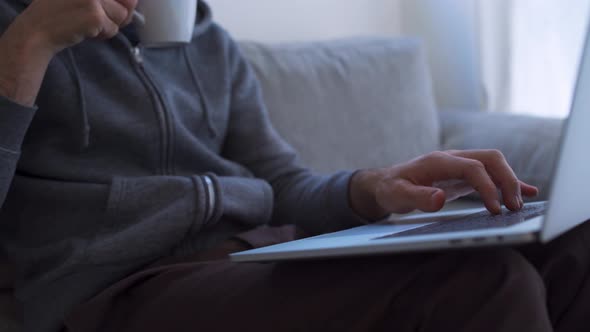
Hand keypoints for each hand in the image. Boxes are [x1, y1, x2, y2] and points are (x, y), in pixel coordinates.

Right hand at [15, 0, 136, 53]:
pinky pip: (113, 29)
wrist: (37, 30)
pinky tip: (85, 31)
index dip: (125, 1)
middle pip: (127, 2)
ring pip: (122, 16)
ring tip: (88, 23)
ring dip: (109, 24)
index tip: (122, 5)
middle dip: (119, 14)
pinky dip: (102, 34)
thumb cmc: (58, 12)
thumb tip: (133, 2)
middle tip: (99, 18)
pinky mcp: (96, 16)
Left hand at [349, 150, 538, 219]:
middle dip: (507, 180)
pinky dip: (508, 182)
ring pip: (494, 165)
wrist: (386, 183)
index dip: (488, 186)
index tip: (495, 209)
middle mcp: (453, 159)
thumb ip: (418, 197)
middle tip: (514, 207)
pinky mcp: (463, 176)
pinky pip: (490, 174)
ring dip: (510, 182)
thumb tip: (440, 199)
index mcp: (439, 161)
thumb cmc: (391, 189)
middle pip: (491, 159)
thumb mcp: (398, 196)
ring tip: (519, 206)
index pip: (473, 167)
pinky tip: (527, 192)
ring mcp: (459, 166)